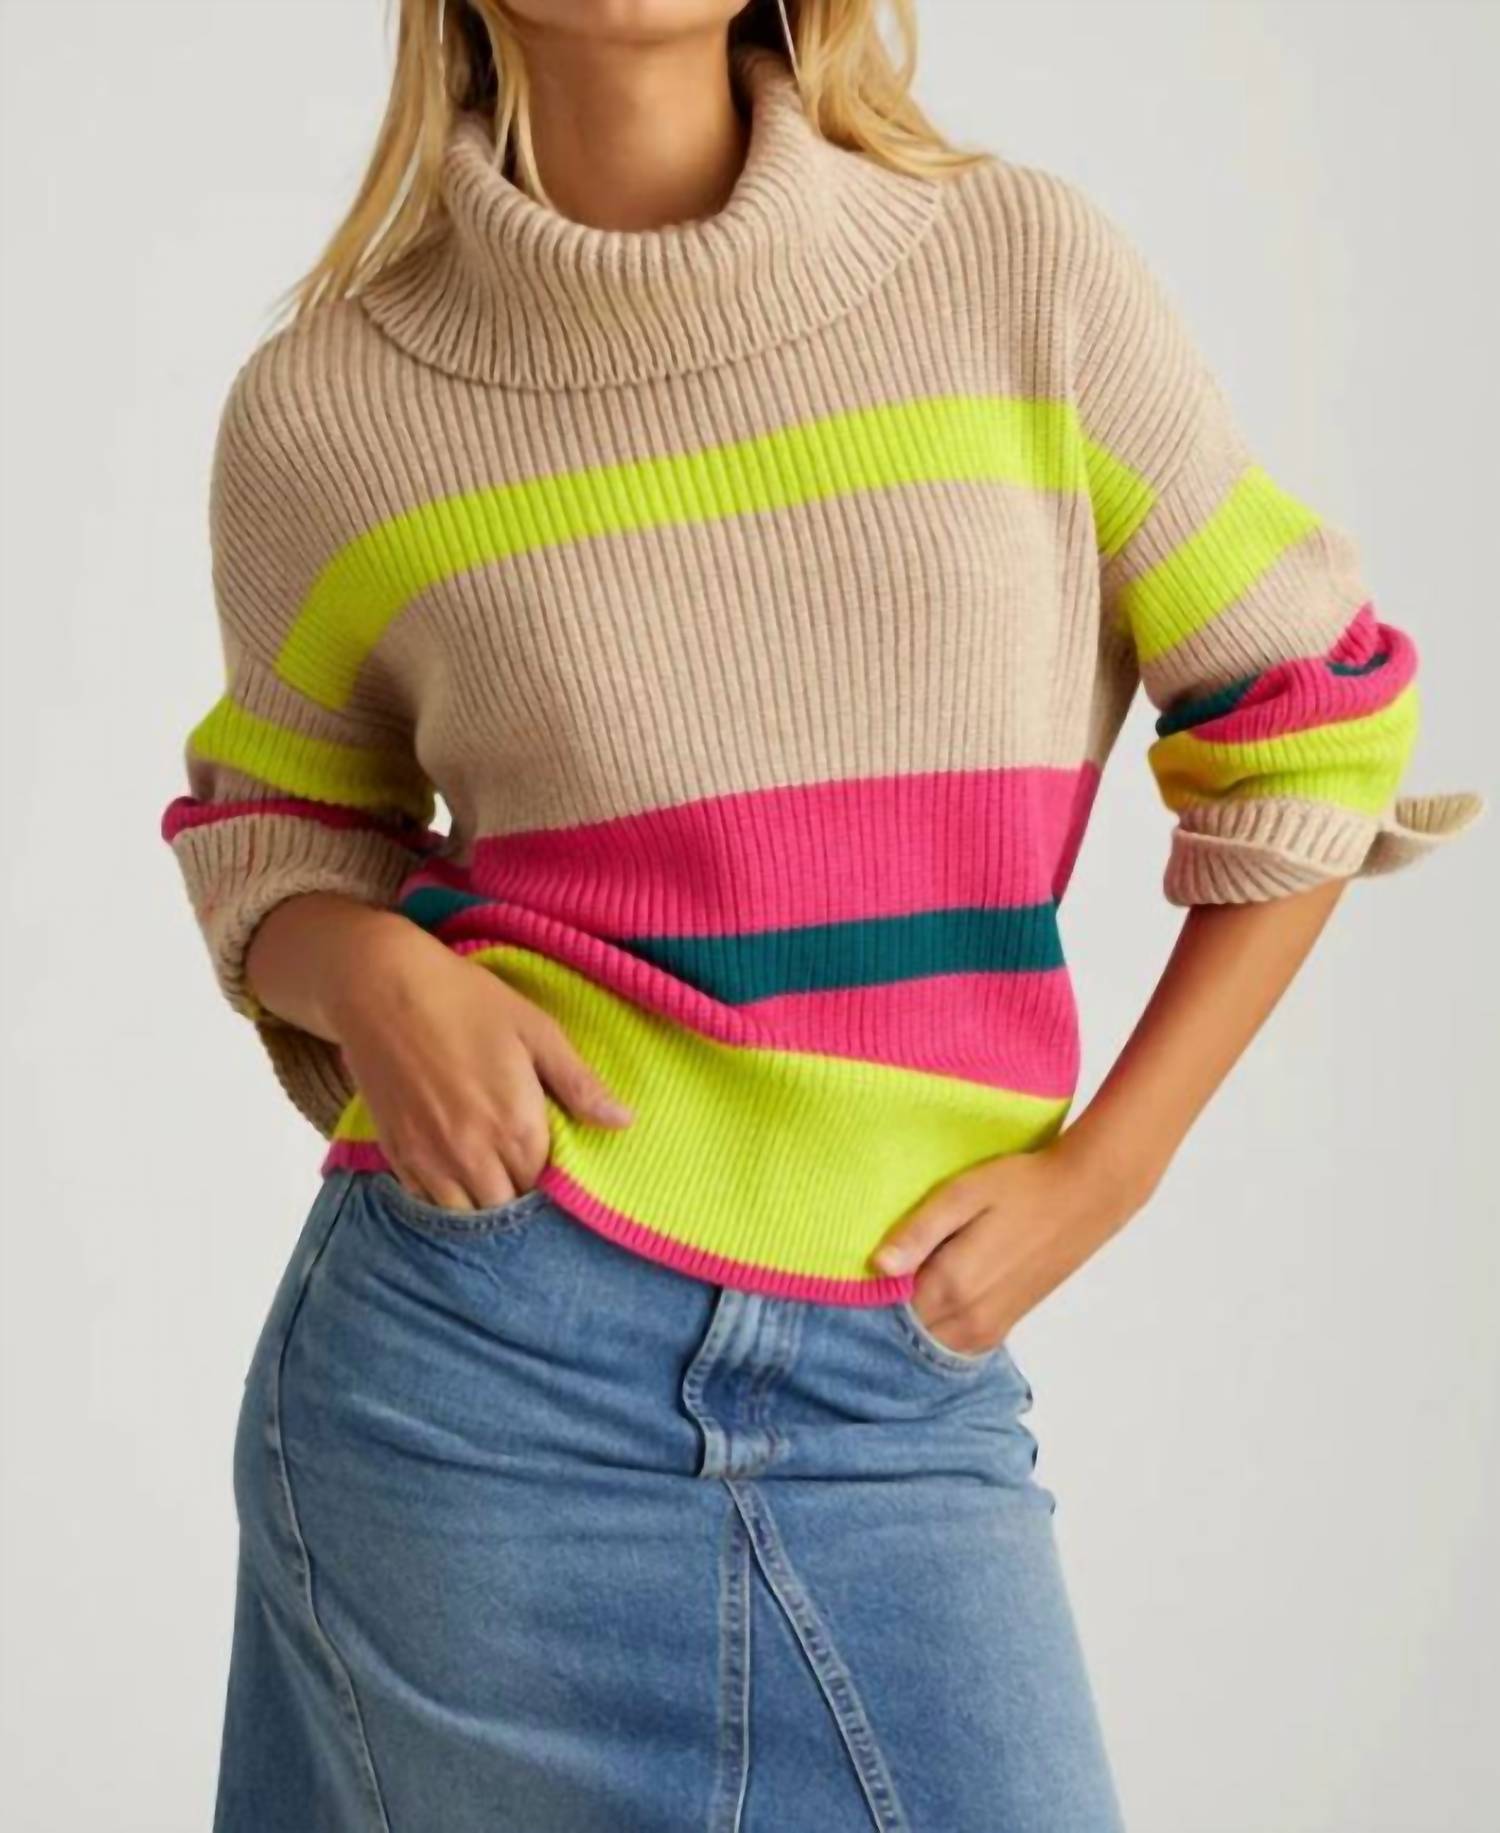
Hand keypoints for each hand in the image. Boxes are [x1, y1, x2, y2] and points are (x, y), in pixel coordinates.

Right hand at [327, 919, 632, 1211]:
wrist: (380, 988)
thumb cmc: (466, 1002)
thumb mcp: (536, 1030)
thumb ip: (579, 1083)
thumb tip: (624, 1122)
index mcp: (515, 1126)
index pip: (545, 1185)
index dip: (553, 1176)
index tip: (553, 1156)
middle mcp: (472, 1155)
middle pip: (507, 1206)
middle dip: (520, 1193)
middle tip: (523, 1164)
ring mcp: (429, 1159)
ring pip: (466, 1214)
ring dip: (483, 1201)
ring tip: (492, 1173)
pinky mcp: (396, 1154)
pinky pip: (426, 1201)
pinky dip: (446, 1196)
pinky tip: (456, 1171)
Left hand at [870, 1133, 1153, 1354]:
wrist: (1085, 1197)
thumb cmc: (1021, 1185)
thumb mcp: (963, 1193)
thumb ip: (920, 1232)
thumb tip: (878, 1266)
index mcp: (953, 1284)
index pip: (885, 1310)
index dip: (864, 1294)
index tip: (849, 1275)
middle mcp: (969, 1319)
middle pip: (904, 1332)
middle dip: (883, 1312)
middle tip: (870, 1277)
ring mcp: (989, 1329)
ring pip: (928, 1342)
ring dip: (910, 1321)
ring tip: (901, 1282)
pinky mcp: (1003, 1326)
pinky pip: (953, 1343)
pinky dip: (935, 1326)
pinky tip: (931, 1292)